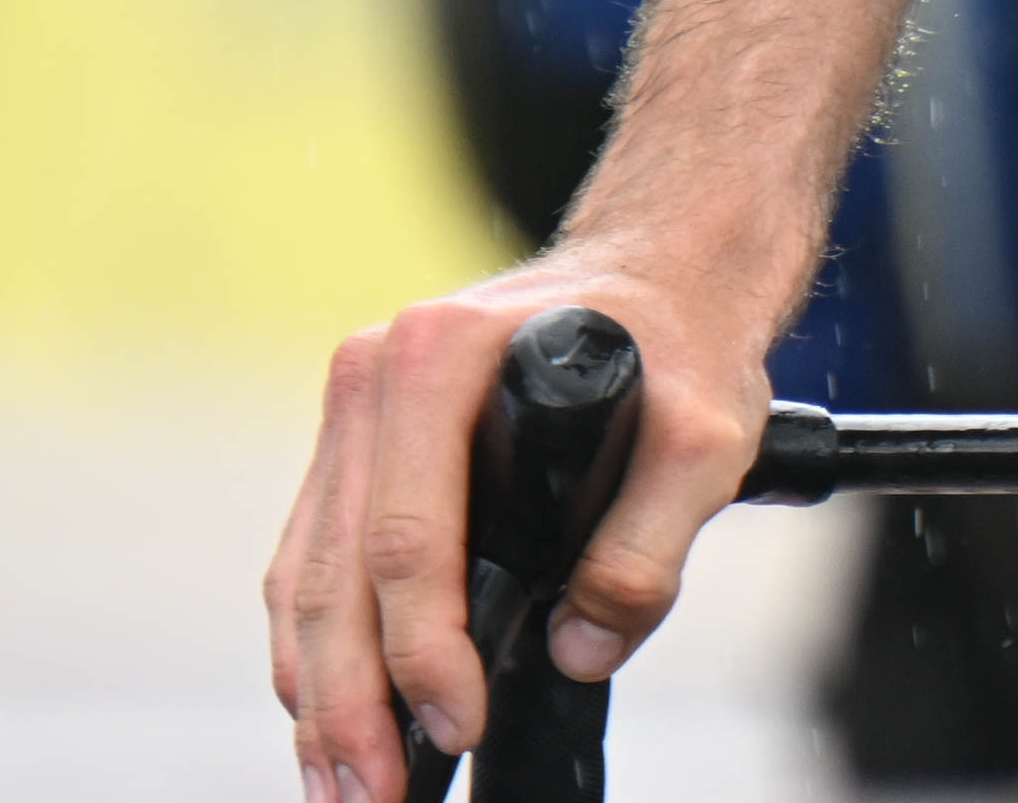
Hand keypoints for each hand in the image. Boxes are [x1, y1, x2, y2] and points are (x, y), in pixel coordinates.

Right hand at [262, 247, 765, 800]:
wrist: (668, 268)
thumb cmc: (683, 335)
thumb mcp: (709, 435)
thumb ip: (651, 547)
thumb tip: (581, 649)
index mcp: (444, 356)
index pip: (408, 536)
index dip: (424, 650)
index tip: (456, 725)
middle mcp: (377, 375)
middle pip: (338, 573)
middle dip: (348, 705)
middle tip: (371, 796)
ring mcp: (355, 412)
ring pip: (309, 582)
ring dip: (317, 697)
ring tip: (342, 785)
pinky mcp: (356, 451)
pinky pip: (314, 567)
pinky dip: (315, 652)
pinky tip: (331, 719)